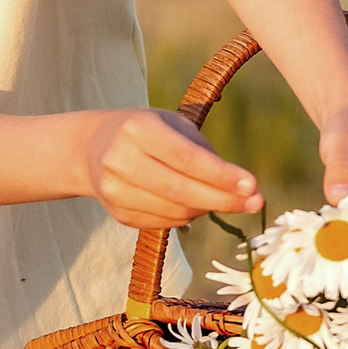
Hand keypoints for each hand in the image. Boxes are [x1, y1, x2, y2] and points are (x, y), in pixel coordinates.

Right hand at [79, 109, 262, 230]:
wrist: (91, 148)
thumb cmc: (145, 131)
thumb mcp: (171, 124)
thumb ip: (201, 151)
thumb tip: (238, 188)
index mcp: (138, 128)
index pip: (186, 158)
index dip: (221, 175)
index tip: (253, 185)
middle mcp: (121, 159)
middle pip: (180, 190)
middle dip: (223, 200)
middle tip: (256, 203)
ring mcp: (115, 190)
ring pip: (173, 212)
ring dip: (206, 209)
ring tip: (224, 199)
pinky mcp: (117, 213)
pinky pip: (163, 223)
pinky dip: (186, 218)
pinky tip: (195, 206)